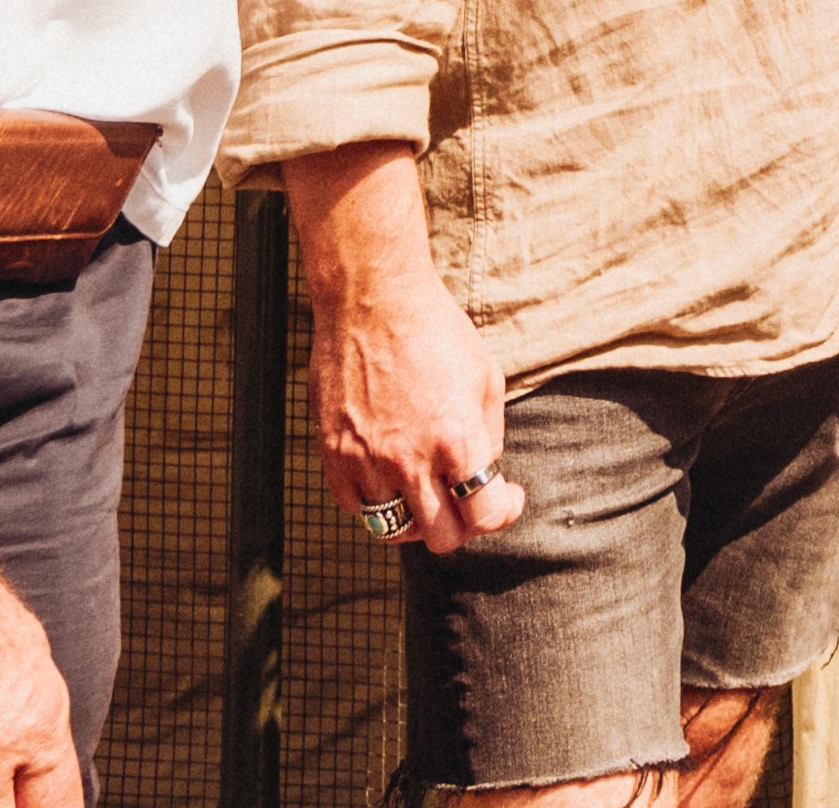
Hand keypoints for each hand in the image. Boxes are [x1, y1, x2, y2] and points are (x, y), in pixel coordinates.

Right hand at [309, 231, 523, 554]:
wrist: (373, 301)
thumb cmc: (437, 332)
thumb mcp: (486, 378)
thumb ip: (487, 437)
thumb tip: (483, 476)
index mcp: (456, 439)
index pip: (483, 517)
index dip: (502, 513)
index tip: (506, 496)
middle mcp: (409, 460)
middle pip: (441, 538)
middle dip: (463, 526)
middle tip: (467, 500)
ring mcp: (365, 462)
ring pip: (394, 530)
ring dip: (418, 518)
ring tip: (429, 491)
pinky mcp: (332, 455)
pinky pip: (356, 508)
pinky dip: (377, 503)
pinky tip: (392, 476)